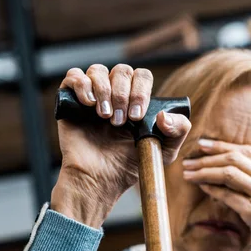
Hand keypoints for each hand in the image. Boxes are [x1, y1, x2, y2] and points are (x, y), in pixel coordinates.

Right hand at [51, 64, 190, 227]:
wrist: (99, 180)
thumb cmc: (128, 167)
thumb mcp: (165, 151)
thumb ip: (179, 130)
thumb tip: (165, 114)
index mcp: (135, 100)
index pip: (142, 76)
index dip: (141, 90)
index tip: (137, 116)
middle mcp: (114, 94)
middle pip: (122, 70)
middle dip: (123, 94)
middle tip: (119, 122)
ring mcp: (92, 96)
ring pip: (98, 70)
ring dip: (104, 90)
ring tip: (104, 117)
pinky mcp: (71, 101)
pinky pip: (74, 76)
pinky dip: (82, 84)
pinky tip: (88, 104)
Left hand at [183, 139, 250, 250]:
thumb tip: (234, 180)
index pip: (247, 152)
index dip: (222, 146)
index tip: (203, 146)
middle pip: (235, 158)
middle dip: (208, 157)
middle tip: (188, 160)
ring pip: (229, 173)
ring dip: (205, 172)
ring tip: (188, 173)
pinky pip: (229, 196)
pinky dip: (213, 190)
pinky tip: (202, 188)